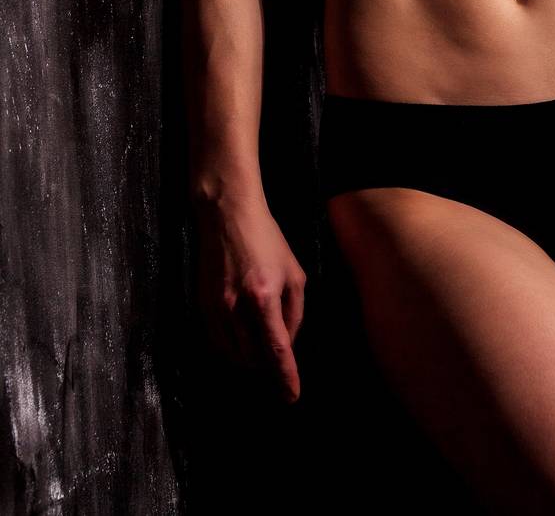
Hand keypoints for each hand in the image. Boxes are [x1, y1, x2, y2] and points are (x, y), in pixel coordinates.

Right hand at [194, 189, 307, 401]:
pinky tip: (245, 347)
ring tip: (266, 362)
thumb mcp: (295, 274)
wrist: (226, 217)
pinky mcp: (200, 306)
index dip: (284, 377)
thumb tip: (288, 345)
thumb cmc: (268, 241)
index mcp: (263, 298)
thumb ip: (295, 313)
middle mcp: (235, 308)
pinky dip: (232, 351)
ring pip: (232, 354)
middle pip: (252, 358)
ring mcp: (213, 308)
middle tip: (283, 375)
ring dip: (250, 363)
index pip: (276, 350)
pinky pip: (216, 342)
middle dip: (269, 370)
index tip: (291, 397)